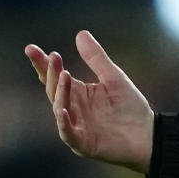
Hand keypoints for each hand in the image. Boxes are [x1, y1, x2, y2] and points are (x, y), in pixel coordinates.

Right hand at [24, 30, 153, 173]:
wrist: (148, 134)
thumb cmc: (130, 107)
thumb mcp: (114, 78)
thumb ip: (96, 58)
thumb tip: (80, 34)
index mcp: (78, 93)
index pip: (55, 76)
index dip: (42, 64)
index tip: (30, 48)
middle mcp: (73, 109)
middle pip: (54, 89)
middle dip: (52, 73)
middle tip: (54, 57)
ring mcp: (76, 126)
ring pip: (60, 108)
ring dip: (60, 92)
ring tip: (64, 75)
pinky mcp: (83, 143)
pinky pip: (69, 134)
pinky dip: (64, 123)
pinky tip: (62, 111)